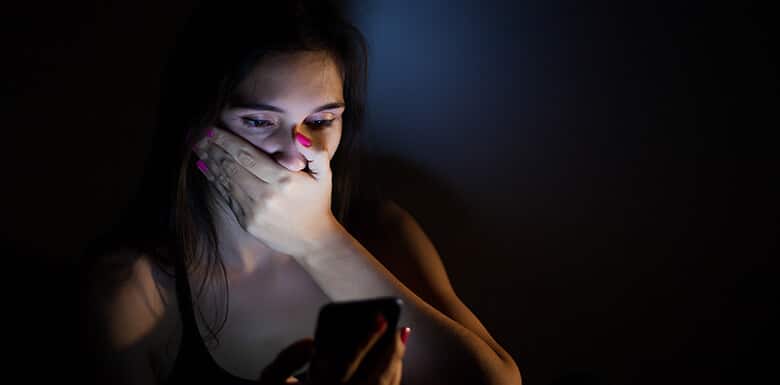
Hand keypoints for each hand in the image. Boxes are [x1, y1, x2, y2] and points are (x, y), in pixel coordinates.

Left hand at [193, 126, 342, 257]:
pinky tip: (206, 168)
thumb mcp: (324, 175)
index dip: (226, 141)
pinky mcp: (247, 222)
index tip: (212, 128)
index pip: (247, 155)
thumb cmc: (317, 202)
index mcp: (284, 180)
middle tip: (198, 134)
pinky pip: (226, 197)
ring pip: (225, 181)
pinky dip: (214, 180)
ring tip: (198, 148)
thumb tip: (299, 133)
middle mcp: (266, 195)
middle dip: (213, 148)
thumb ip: (316, 151)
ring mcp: (254, 211)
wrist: (313, 240)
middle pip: (231, 166)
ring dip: (209, 162)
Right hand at [258, 320, 410, 384]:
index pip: (345, 365)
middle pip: (372, 380)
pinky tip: (395, 358)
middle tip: (400, 328)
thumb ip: (286, 359)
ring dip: (395, 363)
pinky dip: (392, 376)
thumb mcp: (272, 380)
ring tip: (400, 337)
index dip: (365, 341)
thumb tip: (311, 344)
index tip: (380, 319)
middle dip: (389, 352)